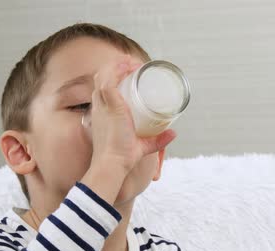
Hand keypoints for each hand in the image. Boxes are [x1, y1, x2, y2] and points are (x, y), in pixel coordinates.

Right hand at [88, 54, 176, 174]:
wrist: (113, 163)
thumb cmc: (123, 156)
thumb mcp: (142, 144)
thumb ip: (158, 140)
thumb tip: (174, 133)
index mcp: (103, 112)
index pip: (103, 87)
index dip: (115, 76)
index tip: (133, 73)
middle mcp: (100, 105)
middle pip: (103, 77)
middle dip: (118, 67)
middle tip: (136, 66)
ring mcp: (103, 104)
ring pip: (105, 74)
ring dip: (119, 64)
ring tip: (134, 63)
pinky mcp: (109, 104)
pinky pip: (108, 79)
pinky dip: (117, 69)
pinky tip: (129, 65)